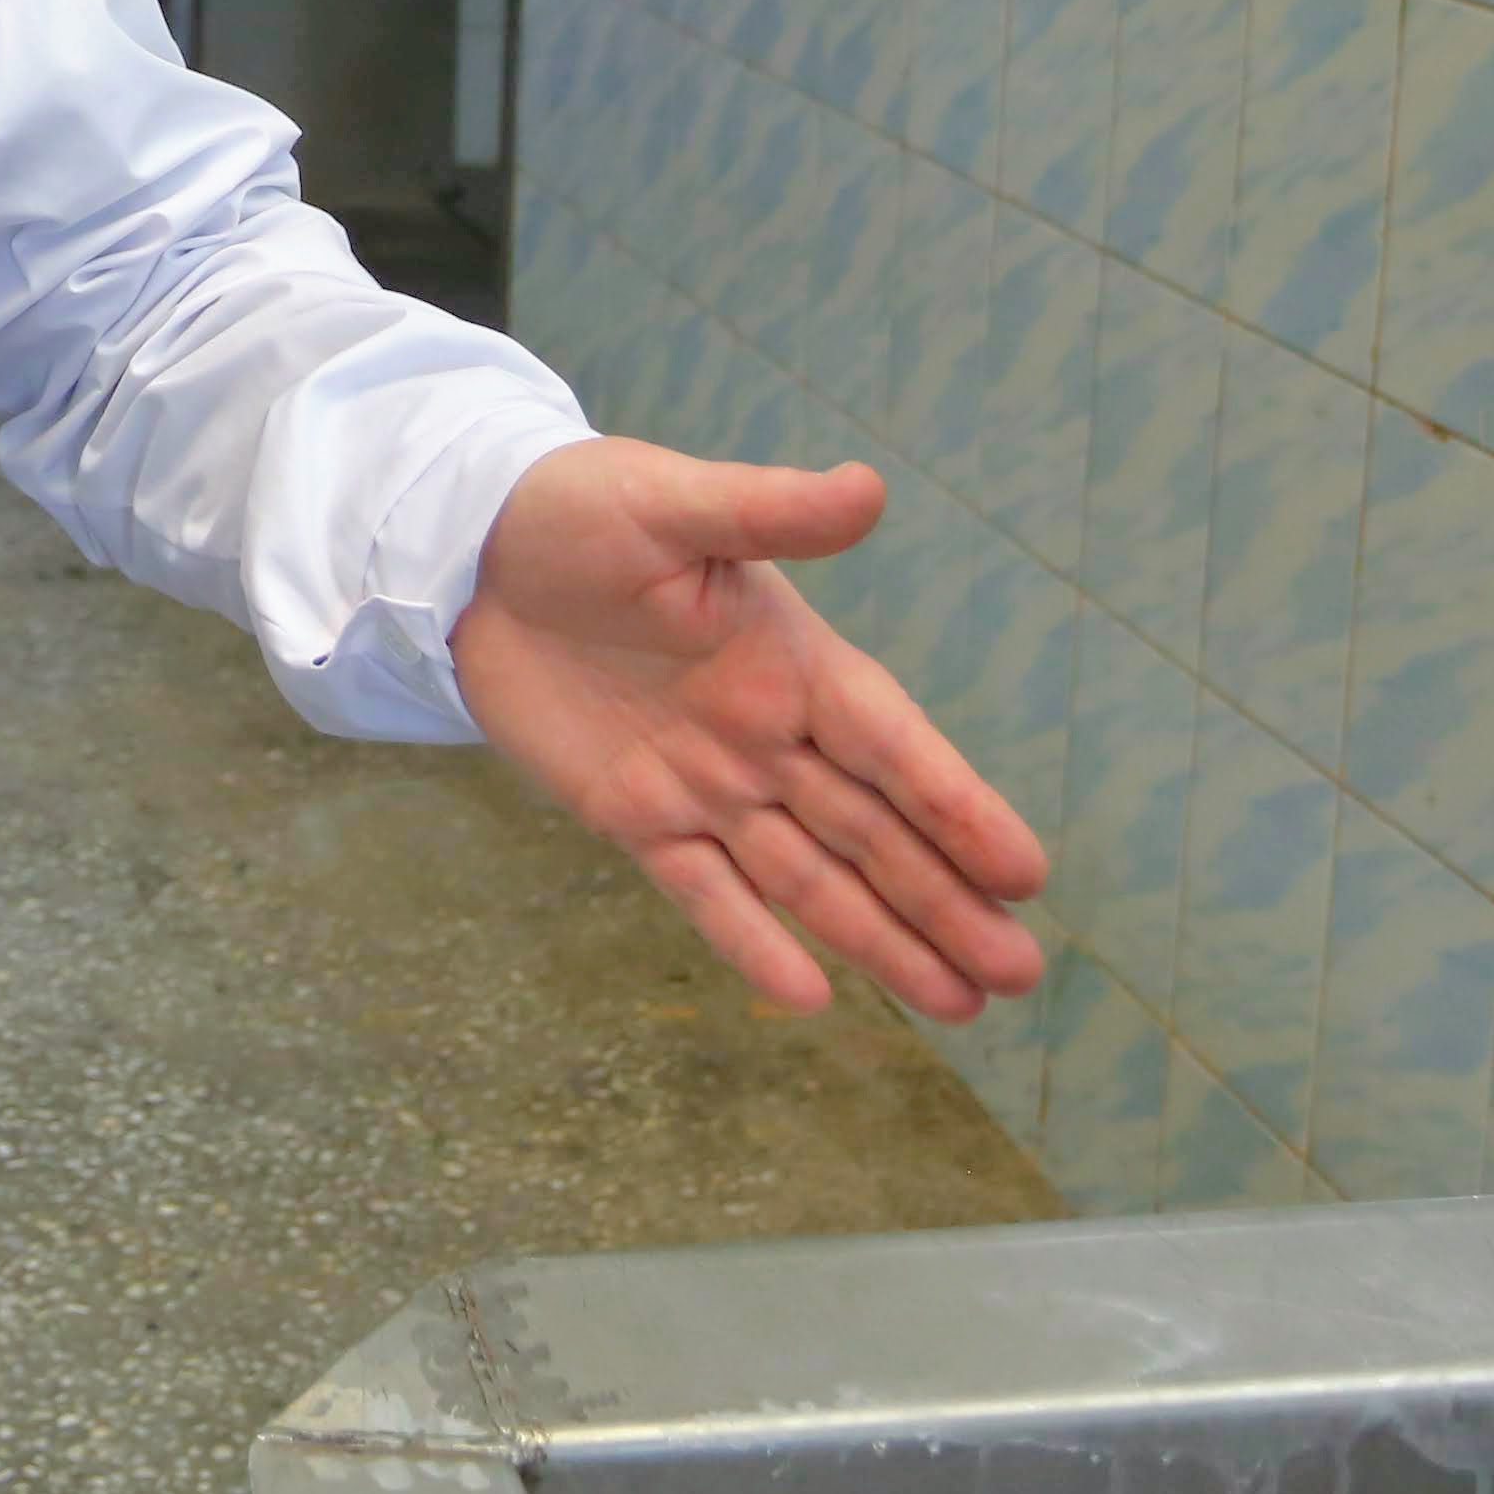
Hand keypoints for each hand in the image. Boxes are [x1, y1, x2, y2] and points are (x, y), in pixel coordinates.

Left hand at [455, 440, 1049, 1017]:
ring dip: (884, 940)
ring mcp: (705, 784)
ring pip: (810, 879)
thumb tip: (868, 486)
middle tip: (1020, 973)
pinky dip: (754, 945)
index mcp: (792, 660)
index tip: (1024, 874)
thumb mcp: (671, 502)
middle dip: (946, 902)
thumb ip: (767, 508)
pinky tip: (812, 999)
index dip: (957, 806)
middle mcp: (767, 733)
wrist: (468, 550)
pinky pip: (705, 894)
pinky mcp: (635, 817)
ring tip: (962, 1008)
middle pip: (873, 832)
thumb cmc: (577, 509)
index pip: (893, 747)